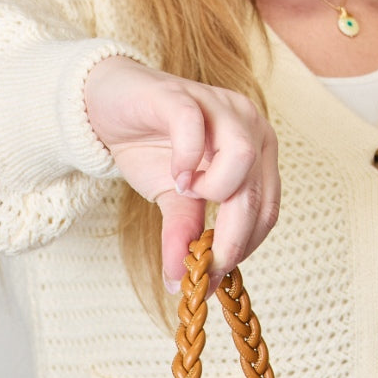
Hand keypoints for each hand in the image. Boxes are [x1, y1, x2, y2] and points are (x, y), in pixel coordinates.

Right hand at [84, 57, 279, 292]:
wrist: (112, 105)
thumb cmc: (153, 148)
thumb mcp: (173, 200)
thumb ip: (184, 233)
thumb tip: (179, 282)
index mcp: (257, 153)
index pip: (266, 211)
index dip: (243, 248)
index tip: (213, 276)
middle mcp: (248, 126)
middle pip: (257, 194)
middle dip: (229, 239)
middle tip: (197, 263)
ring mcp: (218, 106)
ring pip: (242, 159)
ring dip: (215, 191)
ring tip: (185, 192)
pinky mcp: (181, 95)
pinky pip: (194, 128)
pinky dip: (186, 161)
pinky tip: (174, 176)